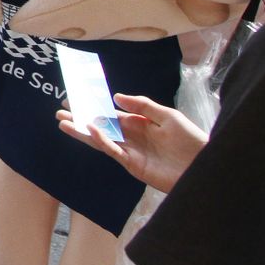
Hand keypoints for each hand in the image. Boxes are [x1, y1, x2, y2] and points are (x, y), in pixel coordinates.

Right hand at [55, 93, 206, 192]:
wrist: (204, 165)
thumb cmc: (191, 139)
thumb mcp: (168, 116)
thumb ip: (142, 106)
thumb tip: (116, 98)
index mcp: (139, 124)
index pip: (111, 114)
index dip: (94, 106)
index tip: (76, 99)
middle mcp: (132, 138)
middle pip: (101, 127)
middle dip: (81, 119)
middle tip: (61, 111)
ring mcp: (131, 152)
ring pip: (101, 140)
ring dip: (82, 132)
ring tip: (63, 123)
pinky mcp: (133, 166)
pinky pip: (113, 151)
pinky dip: (101, 141)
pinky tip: (90, 130)